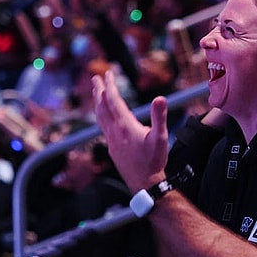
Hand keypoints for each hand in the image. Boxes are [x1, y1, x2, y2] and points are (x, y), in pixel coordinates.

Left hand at [92, 71, 167, 191]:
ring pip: (100, 117)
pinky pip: (102, 127)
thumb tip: (160, 98)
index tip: (108, 73)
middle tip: (95, 78)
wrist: (144, 183)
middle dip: (99, 91)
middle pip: (103, 107)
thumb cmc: (154, 160)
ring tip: (96, 93)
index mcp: (125, 125)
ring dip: (97, 103)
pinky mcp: (112, 148)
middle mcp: (114, 131)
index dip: (110, 85)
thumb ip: (159, 116)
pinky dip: (100, 116)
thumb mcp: (161, 137)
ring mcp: (111, 140)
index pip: (114, 100)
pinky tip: (103, 117)